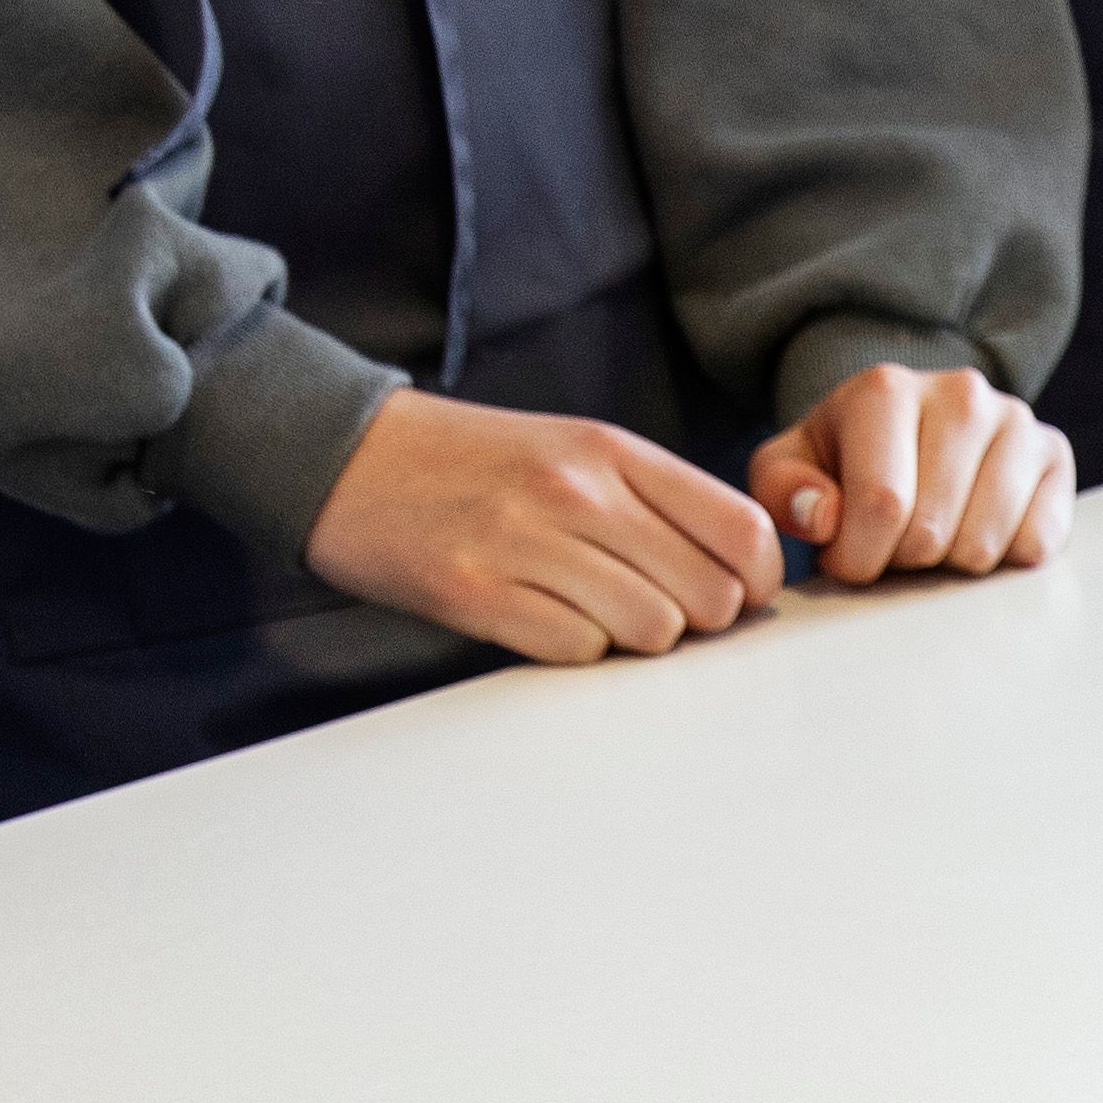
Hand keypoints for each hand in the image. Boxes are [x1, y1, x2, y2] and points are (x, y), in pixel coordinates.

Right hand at [309, 391, 784, 661]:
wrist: (346, 456)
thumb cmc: (476, 464)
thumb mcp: (575, 450)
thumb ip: (657, 501)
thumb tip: (745, 575)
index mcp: (612, 450)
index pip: (743, 530)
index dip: (757, 579)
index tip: (735, 592)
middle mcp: (578, 490)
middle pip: (709, 596)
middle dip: (696, 620)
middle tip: (650, 606)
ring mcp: (526, 542)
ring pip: (652, 632)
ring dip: (632, 639)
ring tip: (588, 610)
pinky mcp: (477, 593)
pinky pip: (579, 652)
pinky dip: (572, 649)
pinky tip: (539, 616)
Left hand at [748, 362, 1075, 586]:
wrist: (913, 436)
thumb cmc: (847, 462)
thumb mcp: (791, 471)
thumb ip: (783, 491)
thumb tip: (825, 515)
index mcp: (887, 389)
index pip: (881, 506)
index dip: (859, 559)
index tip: (848, 559)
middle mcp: (961, 392)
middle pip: (932, 532)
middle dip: (904, 562)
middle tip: (894, 543)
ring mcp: (1016, 421)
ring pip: (984, 546)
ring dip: (952, 566)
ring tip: (934, 535)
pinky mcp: (1056, 456)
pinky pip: (1035, 545)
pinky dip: (1004, 560)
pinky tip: (978, 530)